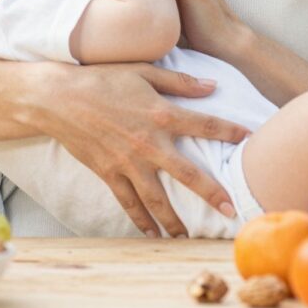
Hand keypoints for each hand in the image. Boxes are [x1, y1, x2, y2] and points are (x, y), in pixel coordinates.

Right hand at [36, 62, 249, 236]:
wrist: (58, 98)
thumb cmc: (102, 79)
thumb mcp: (143, 71)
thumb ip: (180, 81)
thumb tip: (212, 86)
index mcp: (161, 114)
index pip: (205, 125)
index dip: (230, 131)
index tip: (249, 139)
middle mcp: (148, 144)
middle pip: (188, 174)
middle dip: (212, 194)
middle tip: (231, 211)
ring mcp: (128, 163)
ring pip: (157, 199)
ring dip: (175, 220)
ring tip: (189, 236)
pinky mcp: (109, 174)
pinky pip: (128, 203)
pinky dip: (140, 220)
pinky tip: (152, 233)